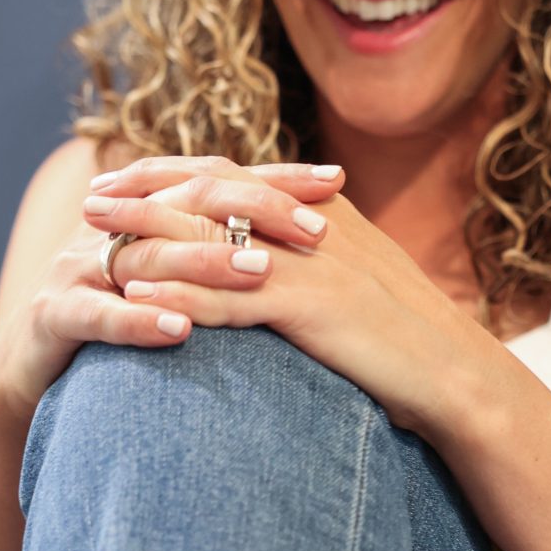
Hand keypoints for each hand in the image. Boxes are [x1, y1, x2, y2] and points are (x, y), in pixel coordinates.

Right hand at [0, 160, 347, 419]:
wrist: (31, 372)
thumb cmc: (122, 327)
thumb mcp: (178, 289)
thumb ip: (224, 263)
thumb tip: (310, 247)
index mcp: (148, 215)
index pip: (220, 181)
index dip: (277, 178)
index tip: (337, 181)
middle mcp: (115, 228)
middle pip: (189, 201)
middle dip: (255, 211)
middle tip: (315, 231)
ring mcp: (79, 268)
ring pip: (150, 255)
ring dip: (208, 262)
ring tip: (262, 270)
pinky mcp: (53, 315)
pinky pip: (101, 315)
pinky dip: (141, 321)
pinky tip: (182, 331)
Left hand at [80, 155, 490, 437]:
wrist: (458, 376)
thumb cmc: (411, 344)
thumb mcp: (359, 287)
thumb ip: (314, 265)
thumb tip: (270, 265)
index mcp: (320, 213)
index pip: (233, 175)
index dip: (173, 174)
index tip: (125, 181)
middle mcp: (312, 223)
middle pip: (212, 192)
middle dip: (146, 193)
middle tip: (92, 201)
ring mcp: (312, 262)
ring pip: (213, 237)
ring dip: (149, 236)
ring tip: (97, 240)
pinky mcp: (313, 305)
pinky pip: (232, 294)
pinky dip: (182, 294)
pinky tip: (138, 299)